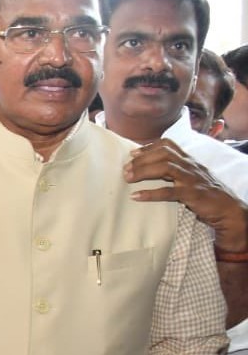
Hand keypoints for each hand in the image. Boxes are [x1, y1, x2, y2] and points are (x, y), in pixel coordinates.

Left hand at [125, 139, 247, 251]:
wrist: (228, 209)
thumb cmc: (207, 193)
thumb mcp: (192, 177)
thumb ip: (176, 171)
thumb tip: (151, 169)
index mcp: (189, 161)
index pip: (168, 145)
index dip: (149, 146)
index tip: (133, 153)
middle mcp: (190, 166)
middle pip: (163, 154)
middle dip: (142, 159)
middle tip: (125, 169)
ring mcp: (191, 179)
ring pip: (165, 167)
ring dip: (143, 171)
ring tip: (128, 178)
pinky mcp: (192, 194)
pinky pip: (169, 192)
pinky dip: (151, 193)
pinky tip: (136, 196)